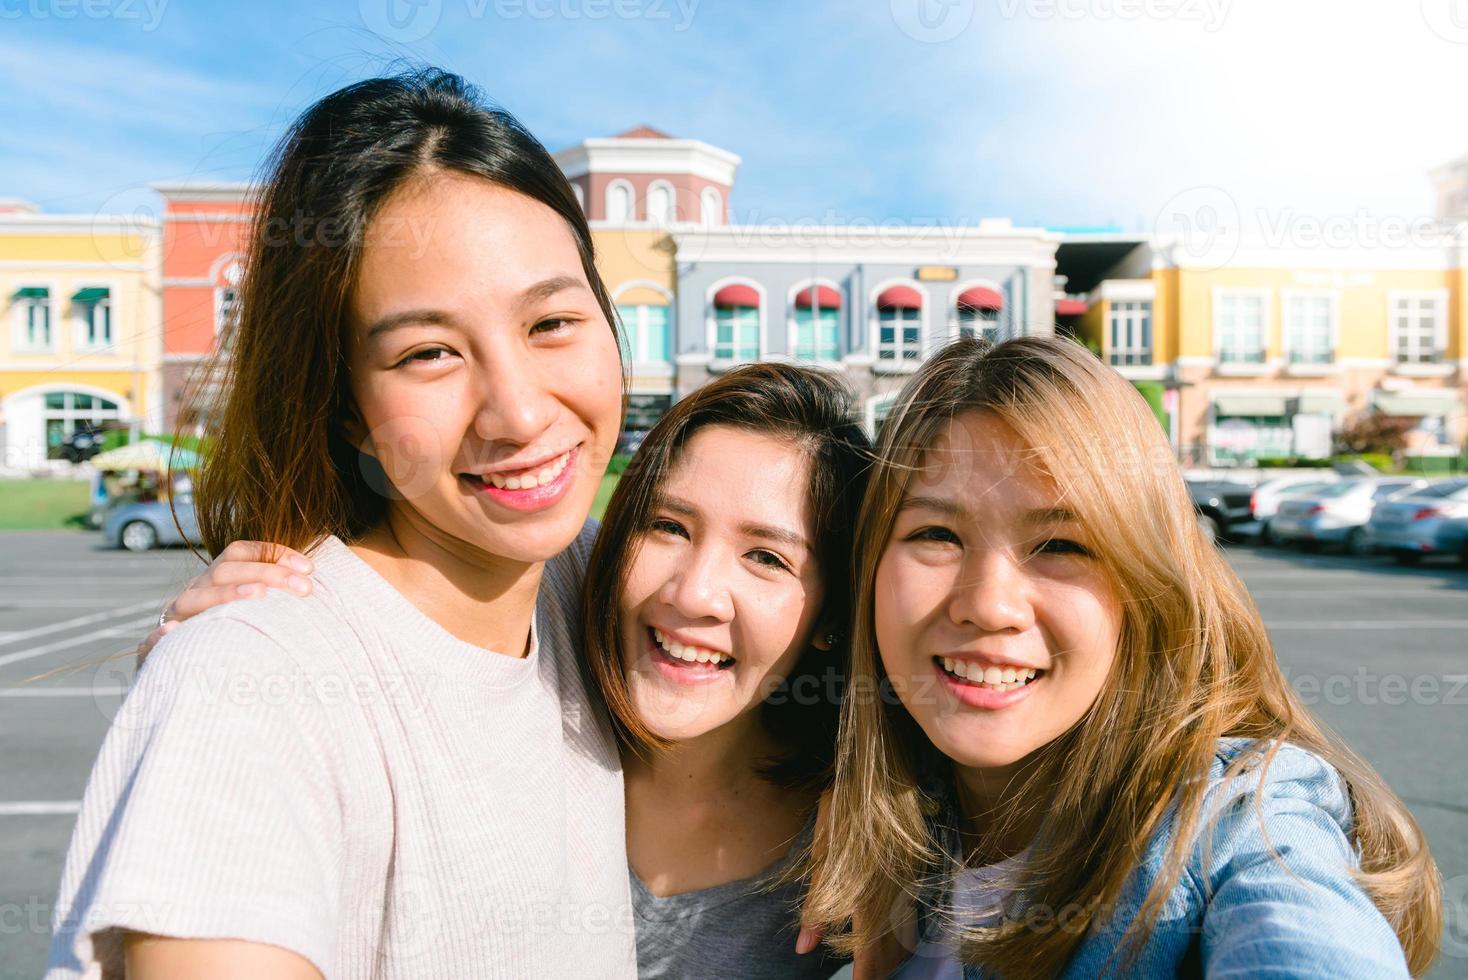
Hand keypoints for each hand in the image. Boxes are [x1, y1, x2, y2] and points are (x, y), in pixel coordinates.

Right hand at [136, 541, 313, 666]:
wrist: (181, 675)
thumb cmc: (232, 640)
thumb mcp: (251, 614)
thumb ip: (273, 596)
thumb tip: (310, 577)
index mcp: (215, 580)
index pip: (239, 553)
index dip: (273, 554)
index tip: (309, 569)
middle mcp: (194, 593)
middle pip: (225, 571)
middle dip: (269, 574)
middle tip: (305, 589)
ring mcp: (174, 620)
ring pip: (194, 599)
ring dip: (226, 594)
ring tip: (259, 595)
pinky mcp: (152, 652)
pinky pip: (151, 643)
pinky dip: (159, 637)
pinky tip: (172, 634)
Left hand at [795, 791, 914, 978]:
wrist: (883, 773)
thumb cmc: (846, 806)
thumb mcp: (824, 850)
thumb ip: (816, 902)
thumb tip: (804, 948)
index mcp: (869, 891)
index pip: (870, 953)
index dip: (865, 977)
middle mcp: (894, 895)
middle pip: (891, 954)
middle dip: (878, 973)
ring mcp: (908, 887)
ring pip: (904, 940)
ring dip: (889, 960)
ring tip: (870, 969)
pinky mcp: (915, 877)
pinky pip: (910, 921)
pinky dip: (898, 940)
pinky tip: (885, 941)